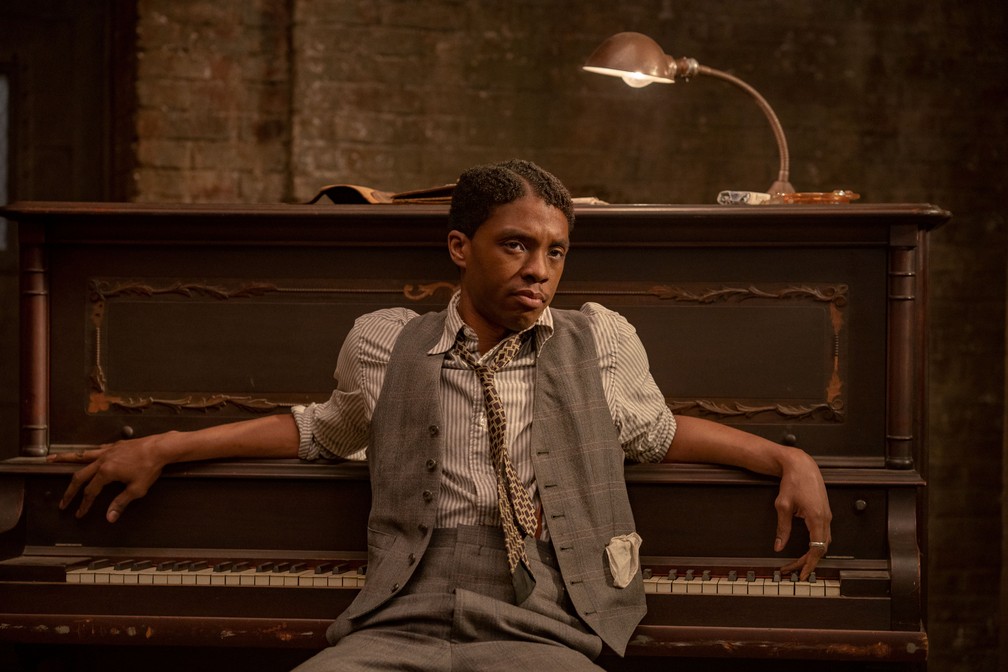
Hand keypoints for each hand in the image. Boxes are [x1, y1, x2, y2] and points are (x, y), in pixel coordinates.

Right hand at [47, 433, 172, 522]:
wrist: (160, 448)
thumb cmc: (150, 468)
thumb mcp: (137, 489)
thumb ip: (121, 503)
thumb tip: (109, 518)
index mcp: (106, 473)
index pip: (90, 492)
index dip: (84, 505)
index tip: (79, 514)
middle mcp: (102, 461)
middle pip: (79, 476)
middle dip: (70, 491)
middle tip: (63, 502)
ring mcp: (107, 451)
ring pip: (81, 456)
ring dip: (64, 459)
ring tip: (50, 459)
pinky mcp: (114, 445)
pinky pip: (95, 450)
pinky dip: (86, 453)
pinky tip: (82, 454)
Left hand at [773, 448, 831, 579]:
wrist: (801, 465)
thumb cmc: (792, 482)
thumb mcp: (782, 506)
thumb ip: (782, 529)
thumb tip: (778, 546)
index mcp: (817, 518)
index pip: (817, 549)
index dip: (809, 564)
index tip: (801, 574)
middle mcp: (826, 518)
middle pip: (822, 549)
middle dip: (808, 561)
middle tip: (793, 570)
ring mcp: (827, 515)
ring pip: (824, 542)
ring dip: (813, 554)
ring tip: (798, 562)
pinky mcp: (825, 512)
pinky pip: (823, 534)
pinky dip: (816, 544)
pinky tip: (807, 549)